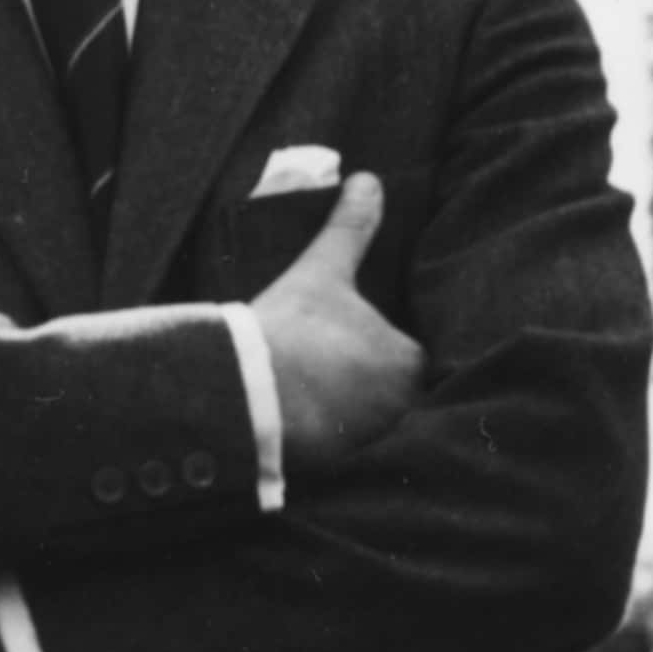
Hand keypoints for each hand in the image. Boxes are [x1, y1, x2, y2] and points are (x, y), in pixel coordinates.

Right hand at [251, 173, 422, 475]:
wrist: (242, 393)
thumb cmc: (289, 329)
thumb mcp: (321, 273)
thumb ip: (350, 229)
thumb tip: (368, 180)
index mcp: (408, 361)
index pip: (410, 357)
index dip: (382, 351)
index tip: (349, 349)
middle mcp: (404, 408)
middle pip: (397, 396)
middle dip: (371, 390)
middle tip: (331, 379)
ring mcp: (374, 443)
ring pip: (374, 426)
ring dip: (354, 420)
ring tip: (318, 407)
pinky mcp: (342, 470)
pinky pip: (348, 457)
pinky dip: (334, 449)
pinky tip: (307, 435)